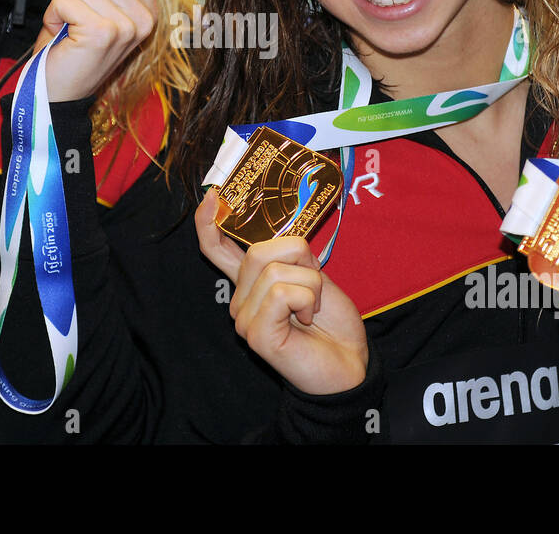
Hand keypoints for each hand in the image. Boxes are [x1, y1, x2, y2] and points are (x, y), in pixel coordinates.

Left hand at [39, 0, 155, 101]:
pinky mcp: (102, 33)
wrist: (56, 93)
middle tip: (74, 10)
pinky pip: (64, 0)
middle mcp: (143, 17)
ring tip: (67, 25)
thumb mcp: (94, 8)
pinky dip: (54, 14)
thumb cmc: (70, 48)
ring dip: (61, 1)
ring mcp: (126, 26)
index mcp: (145, 7)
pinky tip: (61, 33)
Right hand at [195, 188, 368, 394]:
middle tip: (313, 289)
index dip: (209, 222)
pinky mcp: (256, 334)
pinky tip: (307, 321)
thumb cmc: (331, 321)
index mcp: (249, 283)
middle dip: (301, 260)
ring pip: (275, 271)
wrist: (349, 362)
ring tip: (312, 309)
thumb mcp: (312, 275)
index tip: (213, 197)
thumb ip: (289, 256)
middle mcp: (239, 300)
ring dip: (310, 284)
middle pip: (260, 251)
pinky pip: (281, 292)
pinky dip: (307, 300)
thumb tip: (281, 236)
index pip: (217, 249)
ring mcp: (244, 318)